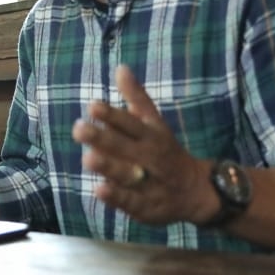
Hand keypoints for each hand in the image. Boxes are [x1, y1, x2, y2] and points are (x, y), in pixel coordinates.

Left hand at [71, 65, 209, 225]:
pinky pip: (131, 201)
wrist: (196, 191)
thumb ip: (136, 98)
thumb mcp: (154, 123)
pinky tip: (99, 189)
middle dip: (103, 139)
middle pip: (125, 147)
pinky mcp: (146, 206)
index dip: (112, 116)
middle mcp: (150, 158)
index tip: (92, 106)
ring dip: (108, 167)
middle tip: (78, 129)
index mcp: (151, 135)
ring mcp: (149, 183)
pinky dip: (117, 197)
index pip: (130, 123)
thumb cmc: (164, 150)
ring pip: (127, 174)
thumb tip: (120, 68)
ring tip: (87, 158)